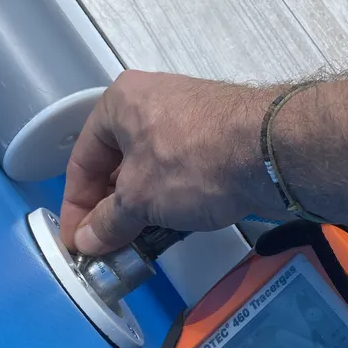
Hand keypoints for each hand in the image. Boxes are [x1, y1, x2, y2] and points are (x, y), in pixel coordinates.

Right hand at [59, 70, 285, 254]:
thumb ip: (108, 221)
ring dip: (142, 207)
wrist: (271, 153)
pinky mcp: (219, 138)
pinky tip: (172, 228)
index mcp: (120, 102)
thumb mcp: (139, 198)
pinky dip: (171, 199)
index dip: (76, 205)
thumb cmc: (191, 165)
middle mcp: (152, 101)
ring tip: (138, 243)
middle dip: (110, 208)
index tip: (77, 242)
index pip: (83, 158)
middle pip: (117, 163)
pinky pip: (181, 172)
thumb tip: (85, 241)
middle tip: (107, 246)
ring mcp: (190, 118)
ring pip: (152, 170)